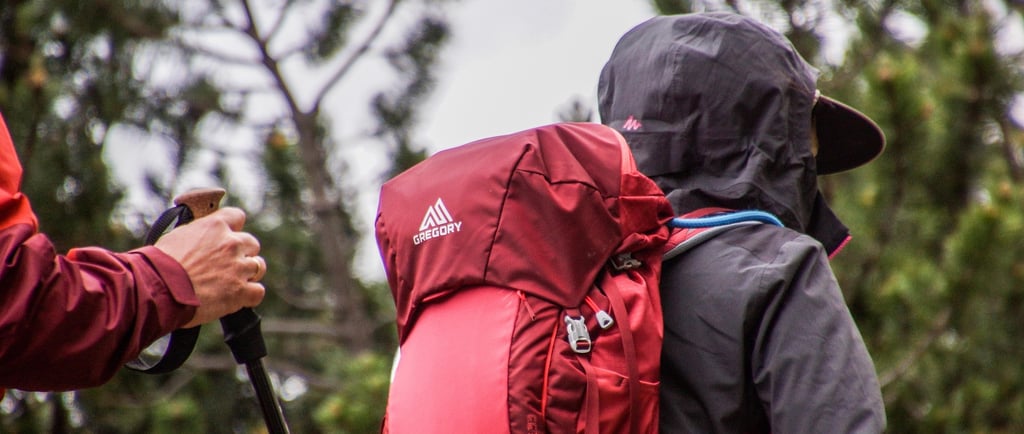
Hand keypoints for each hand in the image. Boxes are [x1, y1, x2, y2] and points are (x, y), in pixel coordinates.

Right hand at [154, 207, 265, 327]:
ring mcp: (239, 267)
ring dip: (247, 274)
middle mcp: (231, 243)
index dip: (233, 228)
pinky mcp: (240, 291)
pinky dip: (250, 295)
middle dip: (242, 253)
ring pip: (258, 266)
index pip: (237, 216)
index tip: (227, 237)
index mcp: (215, 226)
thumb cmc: (159, 264)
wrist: (158, 289)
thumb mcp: (178, 236)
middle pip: (251, 243)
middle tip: (227, 265)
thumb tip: (203, 236)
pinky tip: (238, 298)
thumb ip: (199, 233)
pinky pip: (258, 292)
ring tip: (230, 282)